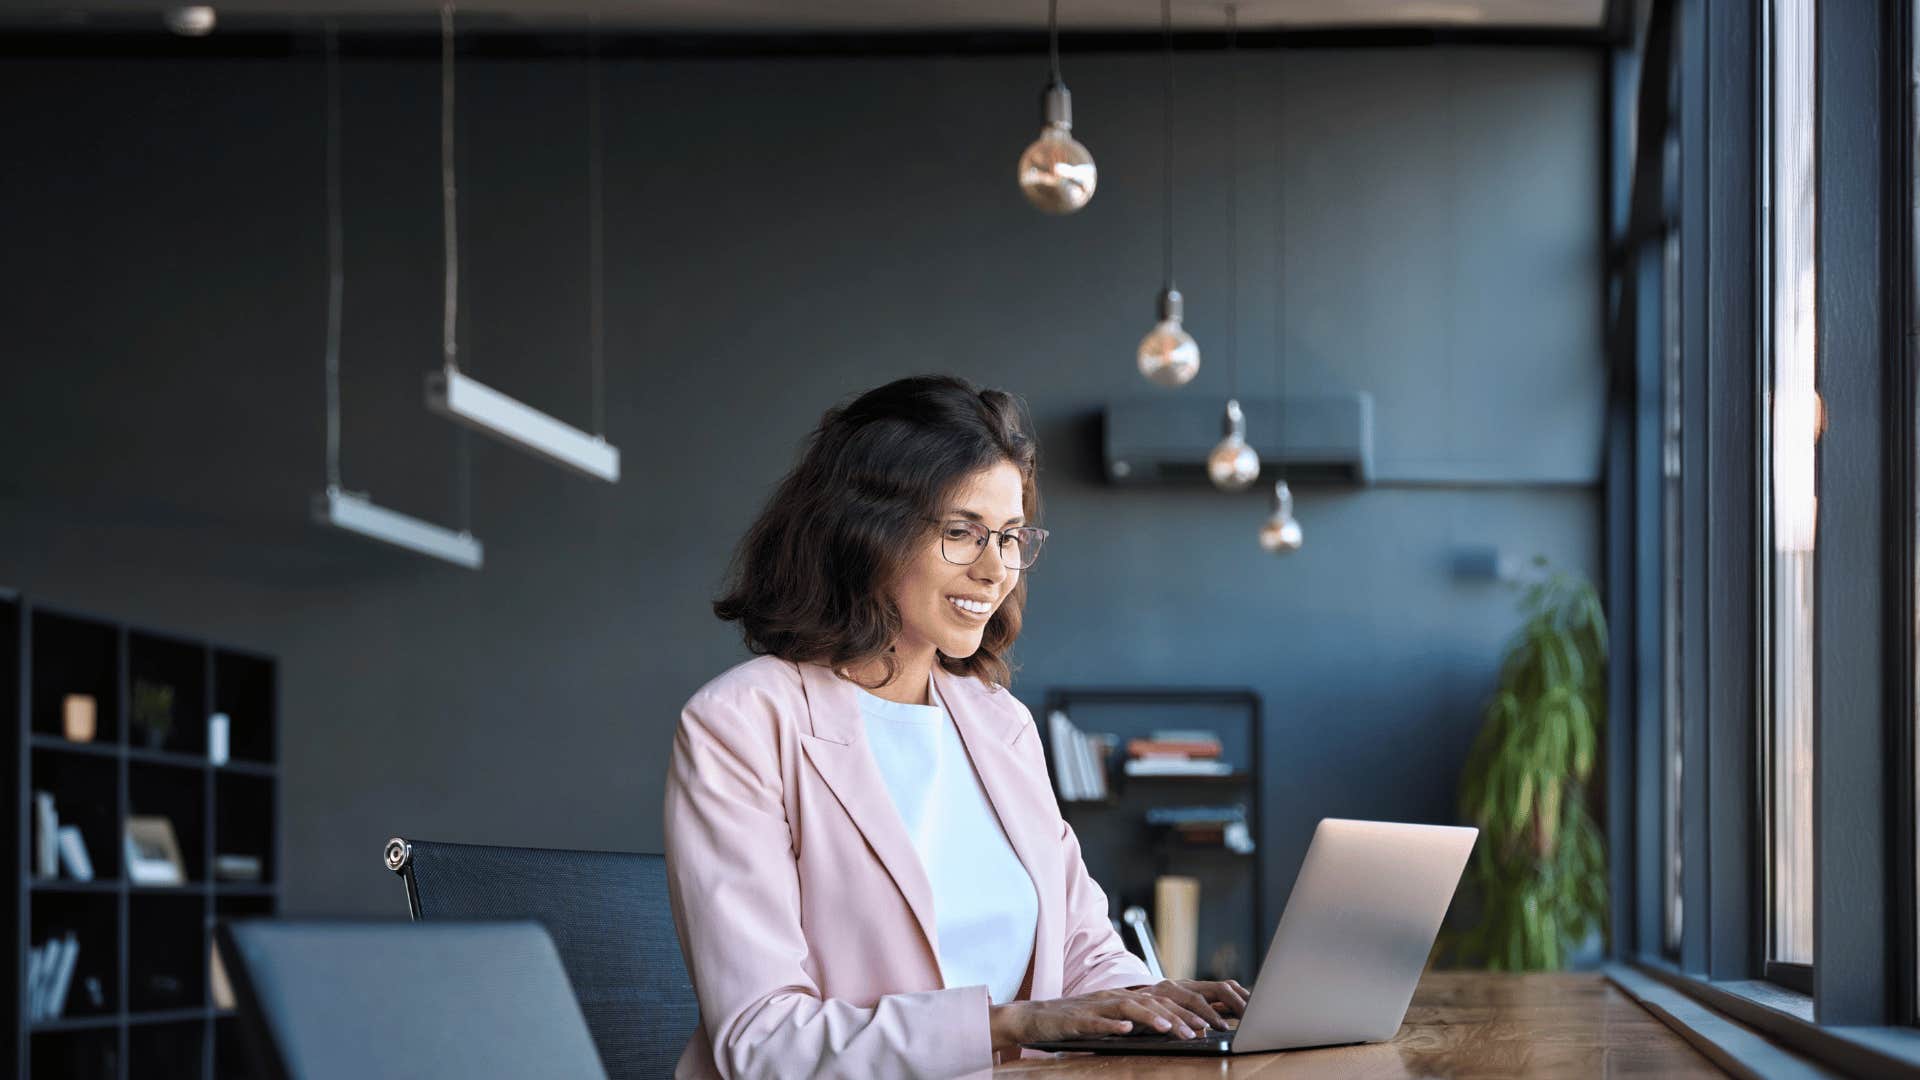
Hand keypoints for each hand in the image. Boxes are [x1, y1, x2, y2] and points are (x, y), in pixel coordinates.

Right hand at [988, 979, 1247, 1049]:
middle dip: (1179, 1016)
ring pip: (1129, 1009)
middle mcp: (1114, 997)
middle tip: (1201, 1031)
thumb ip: (1136, 1019)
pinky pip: (1096, 1021)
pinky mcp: (1077, 1019)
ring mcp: (1095, 1006)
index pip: (1162, 1001)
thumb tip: (1169, 1025)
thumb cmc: (1075, 1021)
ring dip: (1152, 1018)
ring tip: (1172, 1030)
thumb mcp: (1111, 1018)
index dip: (1186, 1011)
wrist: (1035, 1017)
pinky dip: (1112, 1026)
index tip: (1208, 1025)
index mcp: (1124, 996)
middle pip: (1152, 1002)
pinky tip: (1125, 1031)